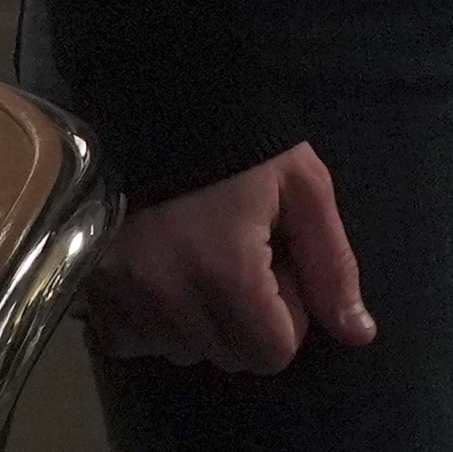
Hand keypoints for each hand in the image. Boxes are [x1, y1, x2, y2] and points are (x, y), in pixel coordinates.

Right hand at [83, 140, 377, 371]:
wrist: (162, 95)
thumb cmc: (243, 142)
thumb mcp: (303, 188)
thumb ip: (332, 264)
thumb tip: (360, 335)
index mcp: (227, 273)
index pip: (273, 352)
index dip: (288, 312)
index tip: (277, 262)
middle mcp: (170, 297)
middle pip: (230, 356)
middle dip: (248, 319)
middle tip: (242, 255)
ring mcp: (124, 295)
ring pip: (183, 351)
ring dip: (202, 321)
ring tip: (202, 257)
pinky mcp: (93, 288)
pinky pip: (132, 341)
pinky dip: (153, 320)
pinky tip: (164, 272)